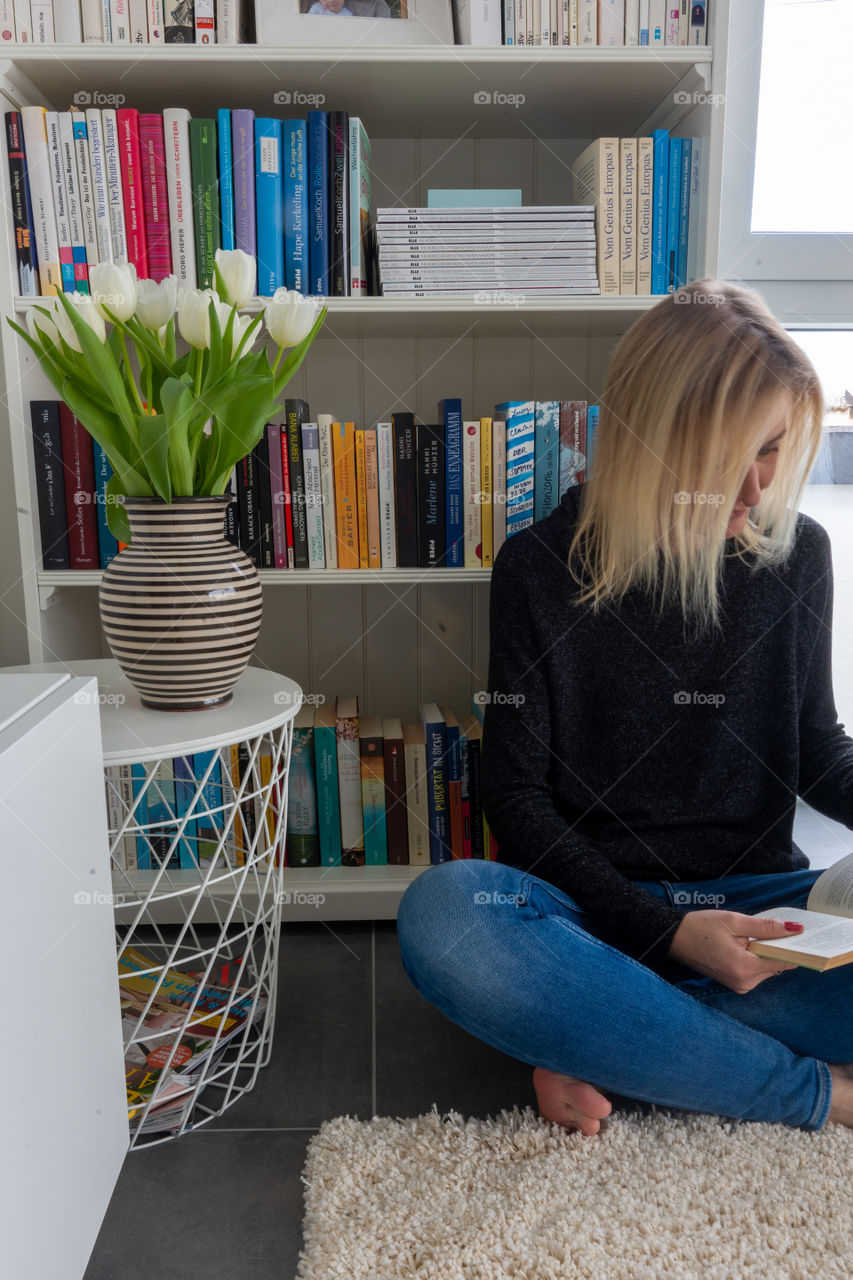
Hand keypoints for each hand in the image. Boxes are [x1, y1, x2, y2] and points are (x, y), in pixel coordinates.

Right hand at [667, 910, 803, 994]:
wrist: (674, 939)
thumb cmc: (701, 927)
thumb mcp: (734, 921)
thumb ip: (765, 927)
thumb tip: (793, 929)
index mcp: (744, 967)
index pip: (782, 961)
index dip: (793, 947)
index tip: (800, 934)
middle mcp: (745, 982)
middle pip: (776, 965)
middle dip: (777, 948)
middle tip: (770, 929)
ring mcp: (740, 986)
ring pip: (767, 968)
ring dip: (765, 952)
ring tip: (749, 935)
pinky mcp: (735, 984)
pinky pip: (756, 971)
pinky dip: (756, 958)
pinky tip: (745, 944)